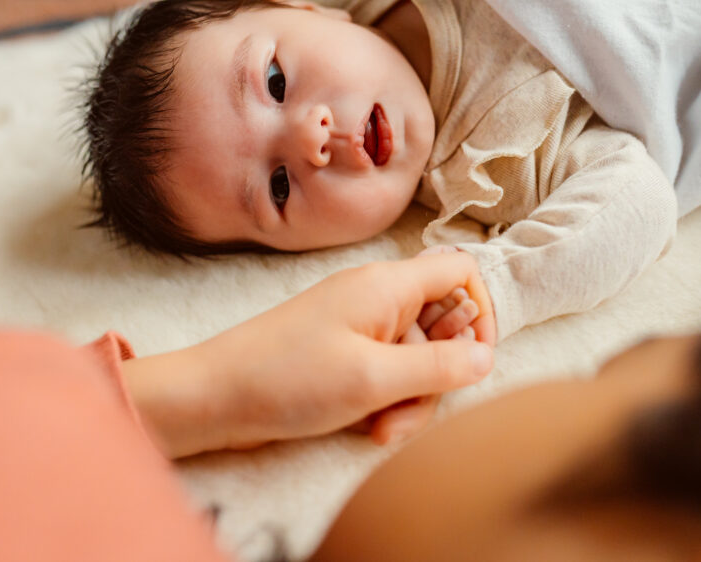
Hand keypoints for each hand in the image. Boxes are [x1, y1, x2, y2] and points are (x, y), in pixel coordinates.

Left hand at [123, 253, 495, 456]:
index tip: (476, 358)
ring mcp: (359, 326)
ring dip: (410, 398)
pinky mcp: (342, 353)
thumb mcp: (374, 379)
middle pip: (441, 325)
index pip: (460, 271)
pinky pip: (386, 374)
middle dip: (438, 374)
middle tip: (411, 408)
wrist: (213, 397)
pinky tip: (367, 427)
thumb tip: (486, 357)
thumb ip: (438, 366)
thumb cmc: (288, 378)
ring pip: (415, 358)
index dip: (480, 311)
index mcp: (387, 286)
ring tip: (381, 428)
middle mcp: (377, 298)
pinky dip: (386, 402)